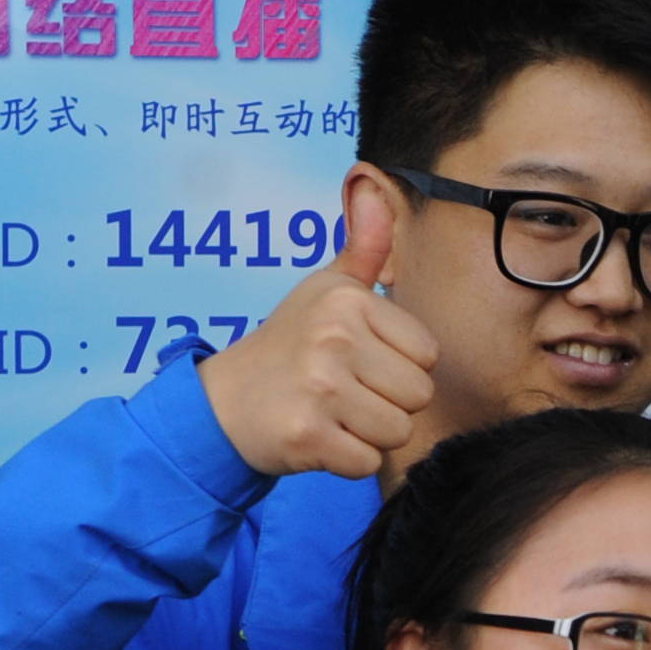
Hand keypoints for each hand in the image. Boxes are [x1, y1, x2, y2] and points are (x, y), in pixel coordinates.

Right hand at [194, 178, 439, 478]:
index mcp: (348, 300)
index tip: (358, 361)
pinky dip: (348, 461)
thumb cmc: (288, 345)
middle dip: (388, 404)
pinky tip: (319, 438)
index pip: (428, 355)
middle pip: (419, 396)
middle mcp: (334, 338)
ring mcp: (319, 388)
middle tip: (344, 393)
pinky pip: (368, 463)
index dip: (399, 366)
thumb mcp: (324, 289)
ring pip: (398, 432)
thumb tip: (373, 186)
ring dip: (369, 434)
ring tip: (332, 414)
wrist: (222, 403)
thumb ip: (363, 248)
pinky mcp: (307, 435)